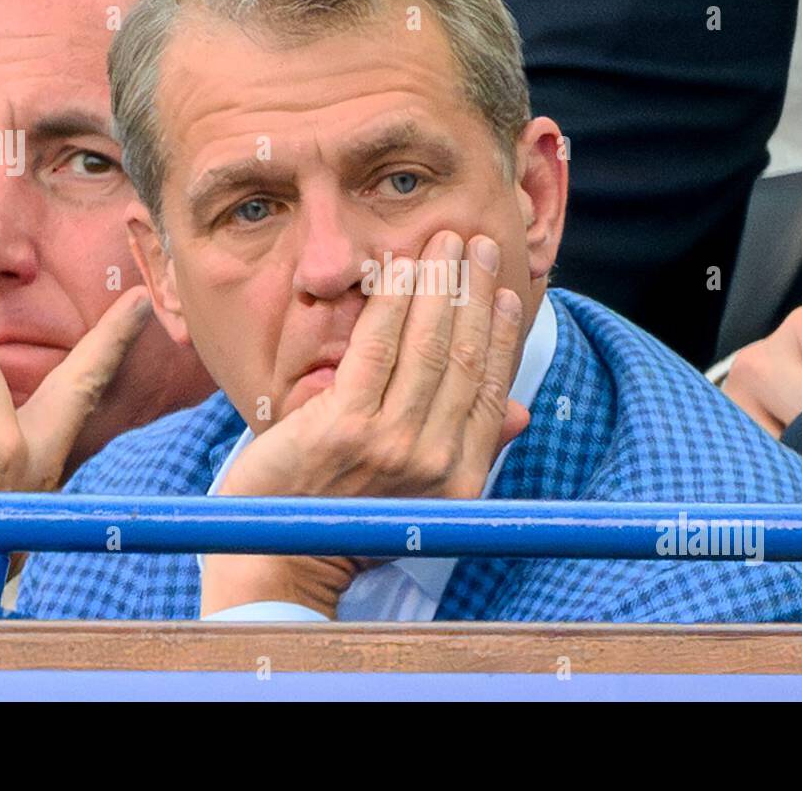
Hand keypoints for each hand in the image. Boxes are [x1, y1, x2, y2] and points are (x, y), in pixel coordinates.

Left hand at [200, 231, 529, 618]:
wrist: (282, 558)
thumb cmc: (349, 522)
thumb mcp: (423, 497)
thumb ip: (472, 451)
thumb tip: (519, 413)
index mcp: (459, 478)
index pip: (490, 387)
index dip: (499, 332)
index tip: (502, 289)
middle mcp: (434, 462)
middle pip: (464, 357)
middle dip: (473, 291)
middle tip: (477, 243)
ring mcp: (390, 444)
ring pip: (427, 346)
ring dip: (440, 284)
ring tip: (445, 242)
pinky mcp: (343, 426)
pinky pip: (377, 348)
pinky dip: (393, 302)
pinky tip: (401, 268)